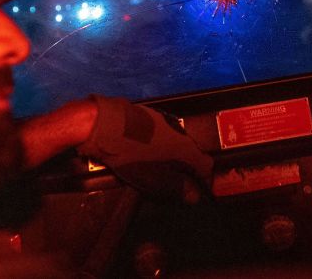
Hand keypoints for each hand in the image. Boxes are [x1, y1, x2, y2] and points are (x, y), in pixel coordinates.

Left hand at [77, 95, 212, 202]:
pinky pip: (162, 134)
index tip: (198, 190)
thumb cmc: (131, 156)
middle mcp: (180, 131)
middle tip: (178, 182)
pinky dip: (160, 145)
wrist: (105, 125)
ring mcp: (164, 120)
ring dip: (173, 155)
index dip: (205, 180)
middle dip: (188, 168)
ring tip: (160, 168)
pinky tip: (146, 151)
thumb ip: (177, 188)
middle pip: (192, 152)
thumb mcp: (154, 180)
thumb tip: (195, 196)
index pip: (206, 165)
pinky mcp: (148, 115)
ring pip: (176, 142)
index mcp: (186, 148)